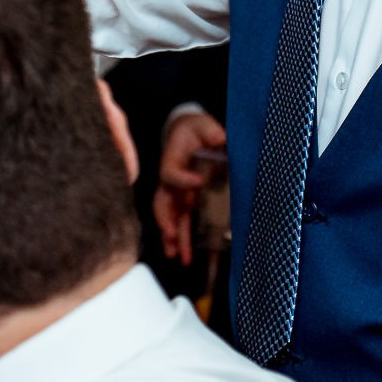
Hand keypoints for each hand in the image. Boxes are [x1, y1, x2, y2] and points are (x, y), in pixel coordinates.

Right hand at [152, 112, 226, 265]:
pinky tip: (185, 256)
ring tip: (177, 256)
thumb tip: (220, 137)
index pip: (171, 173)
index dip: (183, 179)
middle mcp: (169, 182)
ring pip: (170, 218)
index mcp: (171, 161)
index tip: (199, 182)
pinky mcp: (185, 202)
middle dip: (166, 220)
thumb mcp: (204, 125)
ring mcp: (176, 194)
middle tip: (171, 234)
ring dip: (173, 238)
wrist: (189, 133)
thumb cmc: (196, 130)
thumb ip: (210, 131)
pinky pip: (181, 222)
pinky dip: (181, 239)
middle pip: (162, 203)